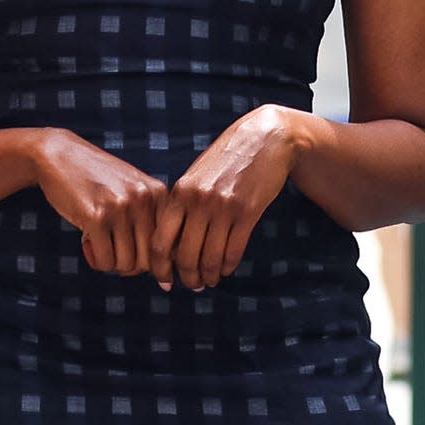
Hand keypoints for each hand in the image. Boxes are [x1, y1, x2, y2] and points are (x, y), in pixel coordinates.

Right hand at [34, 128, 168, 277]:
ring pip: (127, 264)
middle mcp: (145, 199)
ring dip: (111, 263)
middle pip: (149, 260)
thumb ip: (152, 227)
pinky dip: (96, 260)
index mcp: (159, 194)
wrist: (60, 156)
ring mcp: (121, 207)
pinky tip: (87, 242)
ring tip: (100, 244)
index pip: (170, 247)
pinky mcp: (96, 217)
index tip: (147, 268)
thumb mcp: (133, 194)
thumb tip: (166, 282)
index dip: (158, 265)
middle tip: (114, 253)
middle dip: (130, 265)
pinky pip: (105, 261)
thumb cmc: (98, 183)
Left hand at [151, 106, 309, 290]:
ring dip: (209, 276)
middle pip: (185, 256)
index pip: (160, 242)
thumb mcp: (195, 177)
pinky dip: (228, 267)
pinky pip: (233, 251)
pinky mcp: (247, 212)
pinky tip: (226, 269)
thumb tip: (169, 247)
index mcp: (179, 192)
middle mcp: (198, 201)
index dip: (160, 268)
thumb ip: (182, 206)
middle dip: (187, 278)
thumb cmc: (226, 160)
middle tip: (192, 285)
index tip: (165, 280)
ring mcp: (223, 207)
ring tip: (210, 280)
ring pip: (210, 258)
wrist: (263, 139)